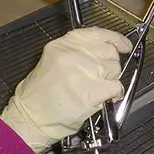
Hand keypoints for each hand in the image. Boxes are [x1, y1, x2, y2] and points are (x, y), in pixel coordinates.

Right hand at [0, 27, 131, 153]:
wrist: (30, 119)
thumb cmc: (39, 96)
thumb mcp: (53, 62)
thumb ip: (77, 52)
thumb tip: (104, 50)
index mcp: (62, 45)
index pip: (97, 34)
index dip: (115, 39)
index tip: (124, 45)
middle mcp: (72, 54)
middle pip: (109, 52)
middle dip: (110, 66)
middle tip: (100, 78)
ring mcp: (82, 72)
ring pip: (115, 69)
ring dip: (111, 81)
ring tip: (96, 90)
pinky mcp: (90, 92)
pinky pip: (116, 87)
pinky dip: (114, 95)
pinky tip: (104, 99)